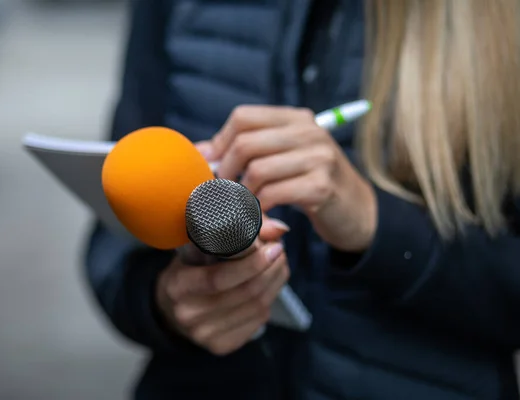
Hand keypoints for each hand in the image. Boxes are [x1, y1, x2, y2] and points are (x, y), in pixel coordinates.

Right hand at [155, 221, 289, 355]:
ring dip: (275, 283)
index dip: (251, 264)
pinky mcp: (220, 346)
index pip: (219, 278)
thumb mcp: (196, 248)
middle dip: (270, 270)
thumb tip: (277, 228)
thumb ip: (233, 236)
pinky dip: (269, 301)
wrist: (169, 309)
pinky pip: (256, 322)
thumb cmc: (187, 270)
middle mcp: (188, 315)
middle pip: (244, 293)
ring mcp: (204, 335)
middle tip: (279, 251)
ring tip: (279, 264)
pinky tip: (269, 285)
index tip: (272, 247)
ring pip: (256, 308)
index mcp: (177, 286)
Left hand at [207, 105, 376, 251]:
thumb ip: (245, 151)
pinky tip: (261, 215)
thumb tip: (199, 152)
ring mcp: (318, 158)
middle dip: (225, 172)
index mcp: (296, 118)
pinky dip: (259, 209)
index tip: (213, 167)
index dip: (220, 142)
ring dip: (242, 195)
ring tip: (243, 206)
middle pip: (245, 143)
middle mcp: (308, 132)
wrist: (357, 211)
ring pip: (256, 171)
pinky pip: (273, 195)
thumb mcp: (283, 158)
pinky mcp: (321, 187)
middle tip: (222, 193)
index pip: (243, 117)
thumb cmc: (311, 183)